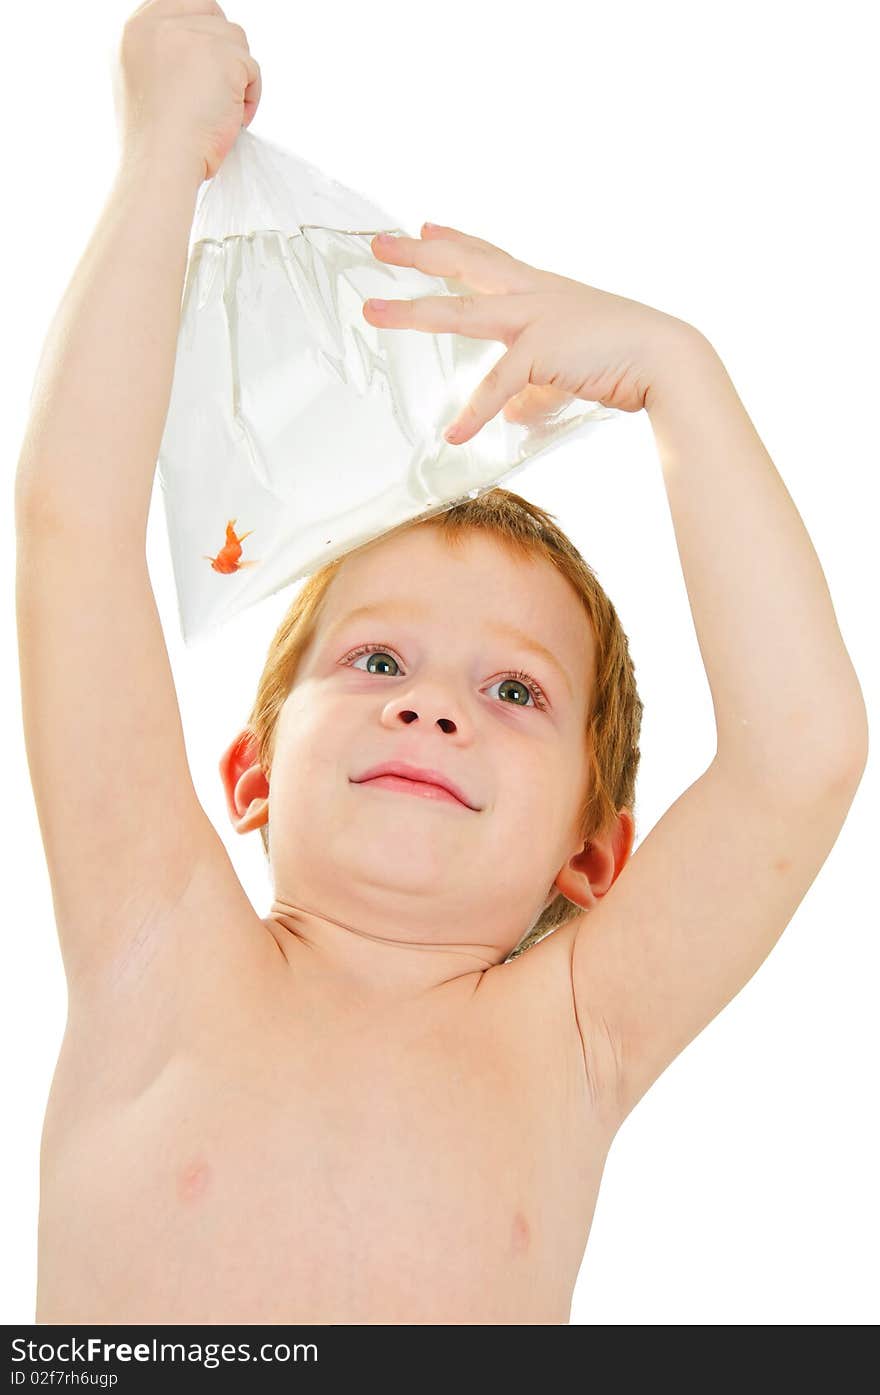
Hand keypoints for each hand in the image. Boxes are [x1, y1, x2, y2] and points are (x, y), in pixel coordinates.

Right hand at [114, 0, 261, 183]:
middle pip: (212, 15)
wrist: (159, 164)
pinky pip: (251, 67)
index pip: (181, 3)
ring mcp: (190, 36)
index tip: (210, 64)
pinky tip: (231, 120)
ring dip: (236, 77)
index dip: (203, 32)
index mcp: (134, 30)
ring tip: (219, 113)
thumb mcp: (141, 85)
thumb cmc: (153, 142)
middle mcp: (158, 24)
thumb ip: (161, 56)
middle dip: (223, 51)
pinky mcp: (221, 55)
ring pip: (235, 39)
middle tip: (217, 92)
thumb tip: (196, 52)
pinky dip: (249, 96)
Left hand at [364, 223, 697, 443]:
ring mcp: (534, 318)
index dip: (454, 240)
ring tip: (372, 312)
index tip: (423, 227)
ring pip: (460, 311)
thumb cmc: (623, 360)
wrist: (663, 359)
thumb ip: (531, 391)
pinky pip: (496, 385)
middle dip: (417, 254)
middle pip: (463, 265)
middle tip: (377, 242)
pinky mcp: (540, 351)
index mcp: (541, 290)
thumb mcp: (567, 372)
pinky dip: (474, 413)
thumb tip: (508, 413)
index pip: (488, 256)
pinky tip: (454, 434)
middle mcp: (532, 294)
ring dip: (412, 312)